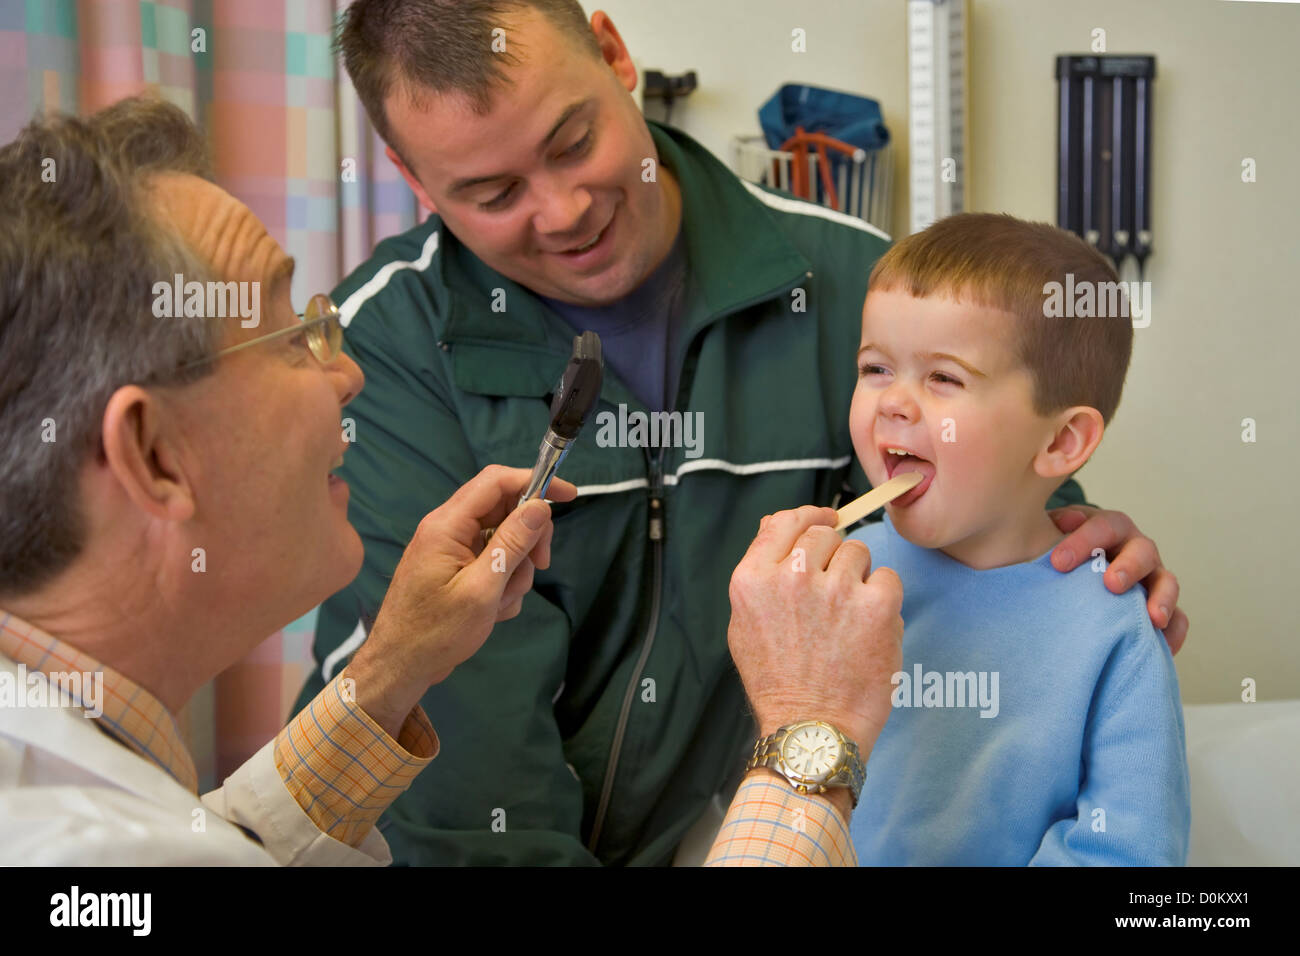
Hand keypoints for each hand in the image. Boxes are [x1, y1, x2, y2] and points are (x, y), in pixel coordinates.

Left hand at [346, 466, 577, 737]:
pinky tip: (492, 610)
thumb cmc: (436, 632)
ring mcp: (451, 549)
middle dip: (528, 538)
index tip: (569, 496)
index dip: (535, 481)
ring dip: (514, 570)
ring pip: (503, 540)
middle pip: (504, 510)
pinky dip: (502, 584)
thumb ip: (512, 544)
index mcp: (447, 525)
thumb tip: (540, 506)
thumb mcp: (483, 589)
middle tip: (540, 565)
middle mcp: (448, 529)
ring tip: (500, 602)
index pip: (496, 481)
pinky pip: (493, 562)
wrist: (400, 666)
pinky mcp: (456, 569)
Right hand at [727, 505, 903, 756]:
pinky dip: (884, 599)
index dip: (809, 516)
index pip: (784, 521)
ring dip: (858, 578)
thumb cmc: (778, 682)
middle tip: (834, 593)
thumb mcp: (745, 624)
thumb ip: (760, 570)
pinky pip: (888, 577)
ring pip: (858, 552)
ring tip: (848, 619)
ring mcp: (835, 589)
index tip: (826, 519)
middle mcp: (790, 577)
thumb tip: (777, 522)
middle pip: (824, 533)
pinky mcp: (875, 605)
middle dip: (833, 556)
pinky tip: (869, 629)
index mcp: (752, 580)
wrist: (812, 730)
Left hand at [1048, 505, 1186, 653]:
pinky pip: (1177, 619)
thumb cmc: (1061, 551)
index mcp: (1111, 528)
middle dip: (1129, 567)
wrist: (1074, 571)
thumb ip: (1052, 526)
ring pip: (1167, 583)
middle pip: (1143, 551)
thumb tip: (1066, 521)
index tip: (1058, 563)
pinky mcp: (1160, 607)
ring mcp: (1153, 578)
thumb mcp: (1052, 532)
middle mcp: (1137, 549)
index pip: (1103, 527)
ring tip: (1153, 618)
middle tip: (1112, 584)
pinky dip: (1172, 633)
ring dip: (1161, 599)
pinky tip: (1163, 647)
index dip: (1083, 542)